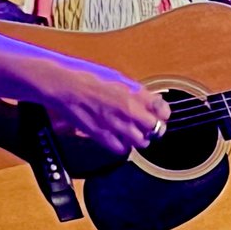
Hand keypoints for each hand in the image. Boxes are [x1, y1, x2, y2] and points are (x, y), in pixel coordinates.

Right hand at [43, 59, 170, 155]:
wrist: (67, 88)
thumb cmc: (89, 80)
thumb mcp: (119, 80)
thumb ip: (137, 93)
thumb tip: (151, 100)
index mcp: (133, 96)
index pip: (162, 111)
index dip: (163, 114)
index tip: (161, 114)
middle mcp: (127, 113)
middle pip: (154, 130)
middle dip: (154, 129)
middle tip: (148, 126)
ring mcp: (115, 126)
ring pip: (140, 142)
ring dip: (140, 138)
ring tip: (134, 133)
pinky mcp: (102, 136)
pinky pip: (121, 149)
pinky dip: (123, 146)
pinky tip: (120, 139)